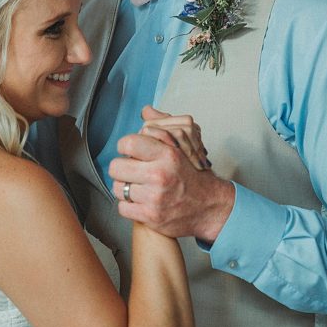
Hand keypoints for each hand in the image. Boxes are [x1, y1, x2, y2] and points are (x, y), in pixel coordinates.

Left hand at [109, 106, 234, 241]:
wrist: (210, 207)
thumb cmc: (193, 176)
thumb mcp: (183, 147)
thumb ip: (161, 128)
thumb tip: (145, 111)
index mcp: (167, 154)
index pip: (128, 143)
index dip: (124, 146)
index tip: (129, 151)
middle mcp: (160, 175)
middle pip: (116, 167)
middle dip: (121, 168)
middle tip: (131, 170)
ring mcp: (154, 198)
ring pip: (118, 188)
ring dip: (125, 187)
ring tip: (137, 186)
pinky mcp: (151, 216)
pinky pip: (123, 208)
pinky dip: (128, 205)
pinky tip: (140, 200)